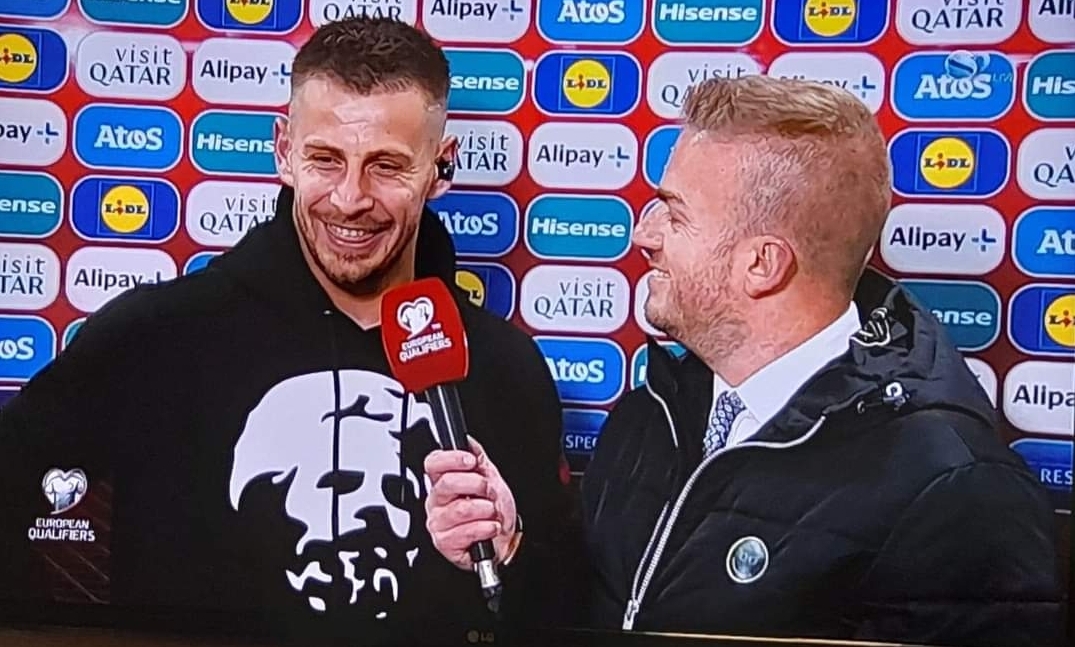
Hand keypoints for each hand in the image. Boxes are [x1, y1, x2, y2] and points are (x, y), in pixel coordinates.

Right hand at [424, 436, 517, 570]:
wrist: (506, 540)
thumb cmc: (495, 511)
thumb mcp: (490, 478)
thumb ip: (477, 456)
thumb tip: (467, 441)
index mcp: (443, 482)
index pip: (433, 463)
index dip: (452, 458)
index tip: (471, 461)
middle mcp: (437, 501)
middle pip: (447, 483)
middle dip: (477, 485)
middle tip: (488, 491)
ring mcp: (438, 522)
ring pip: (460, 508)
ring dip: (486, 509)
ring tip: (491, 513)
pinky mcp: (444, 543)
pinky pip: (466, 532)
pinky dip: (485, 528)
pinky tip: (490, 527)